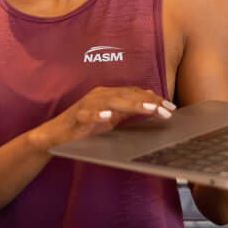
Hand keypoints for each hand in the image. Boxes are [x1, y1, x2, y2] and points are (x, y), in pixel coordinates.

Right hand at [29, 86, 175, 154]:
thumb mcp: (111, 117)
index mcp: (108, 94)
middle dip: (149, 102)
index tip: (171, 107)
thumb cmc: (84, 126)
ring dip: (131, 105)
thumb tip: (149, 100)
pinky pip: (87, 115)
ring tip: (148, 110)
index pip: (134, 92)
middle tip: (167, 110)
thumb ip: (128, 108)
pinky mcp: (76, 117)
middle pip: (127, 94)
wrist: (56, 135)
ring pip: (111, 101)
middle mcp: (98, 95)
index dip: (153, 98)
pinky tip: (108, 117)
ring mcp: (87, 105)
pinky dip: (97, 115)